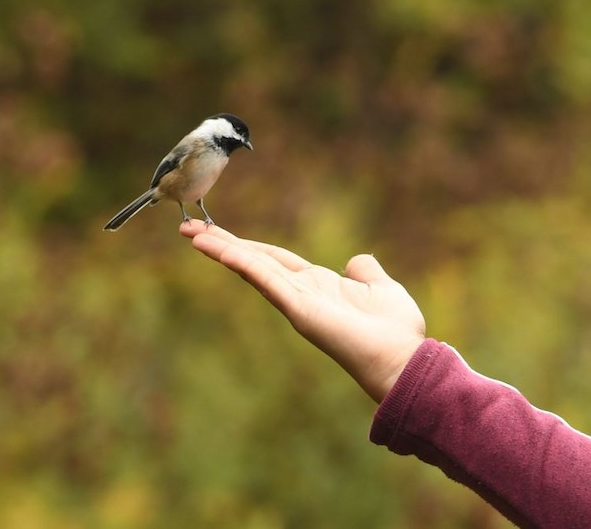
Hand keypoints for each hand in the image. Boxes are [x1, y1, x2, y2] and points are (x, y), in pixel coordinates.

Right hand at [181, 221, 426, 402]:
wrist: (402, 360)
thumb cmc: (396, 330)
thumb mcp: (381, 287)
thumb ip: (365, 271)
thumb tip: (357, 261)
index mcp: (316, 284)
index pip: (273, 259)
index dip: (246, 245)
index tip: (218, 232)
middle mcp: (300, 292)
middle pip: (253, 261)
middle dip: (221, 245)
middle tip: (187, 230)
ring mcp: (296, 302)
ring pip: (252, 268)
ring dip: (221, 250)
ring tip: (190, 235)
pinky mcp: (299, 309)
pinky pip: (266, 280)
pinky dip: (243, 263)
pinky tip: (221, 250)